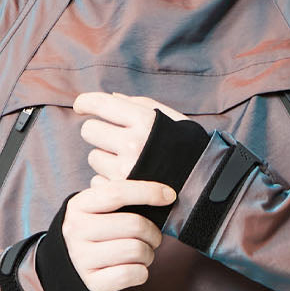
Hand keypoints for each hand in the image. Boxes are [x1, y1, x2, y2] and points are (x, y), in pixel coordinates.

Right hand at [62, 178, 175, 290]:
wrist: (68, 264)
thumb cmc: (95, 230)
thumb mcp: (98, 204)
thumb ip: (119, 186)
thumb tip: (147, 176)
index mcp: (80, 205)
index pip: (117, 192)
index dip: (148, 191)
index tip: (169, 196)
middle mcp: (77, 230)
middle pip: (134, 224)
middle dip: (153, 232)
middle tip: (152, 237)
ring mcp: (82, 257)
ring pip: (136, 250)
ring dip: (148, 253)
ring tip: (141, 253)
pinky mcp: (91, 282)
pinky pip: (131, 274)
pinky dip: (141, 272)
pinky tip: (134, 268)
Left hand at [72, 91, 191, 187]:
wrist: (208, 192)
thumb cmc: (192, 153)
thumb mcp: (175, 122)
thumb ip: (143, 106)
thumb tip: (112, 98)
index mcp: (146, 121)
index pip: (101, 104)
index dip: (86, 102)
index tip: (81, 106)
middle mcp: (133, 144)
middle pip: (90, 130)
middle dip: (98, 133)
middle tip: (112, 139)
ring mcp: (126, 170)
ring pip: (94, 157)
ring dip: (105, 159)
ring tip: (129, 164)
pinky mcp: (122, 192)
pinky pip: (98, 180)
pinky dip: (109, 180)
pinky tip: (128, 181)